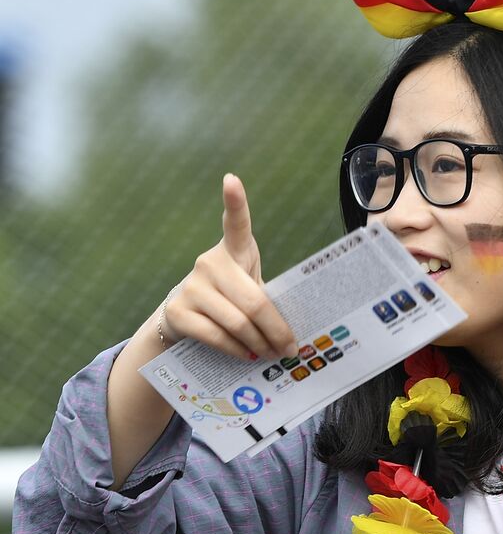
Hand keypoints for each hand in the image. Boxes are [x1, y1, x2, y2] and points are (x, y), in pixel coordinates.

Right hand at [161, 174, 297, 359]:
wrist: (186, 320)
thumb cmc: (232, 300)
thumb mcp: (250, 288)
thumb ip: (267, 299)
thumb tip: (295, 336)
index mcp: (234, 250)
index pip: (236, 223)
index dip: (234, 201)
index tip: (231, 179)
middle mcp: (209, 263)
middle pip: (253, 301)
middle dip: (277, 329)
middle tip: (291, 349)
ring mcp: (191, 286)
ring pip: (237, 322)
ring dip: (260, 344)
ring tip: (272, 354)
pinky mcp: (178, 311)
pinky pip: (216, 336)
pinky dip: (237, 350)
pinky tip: (246, 354)